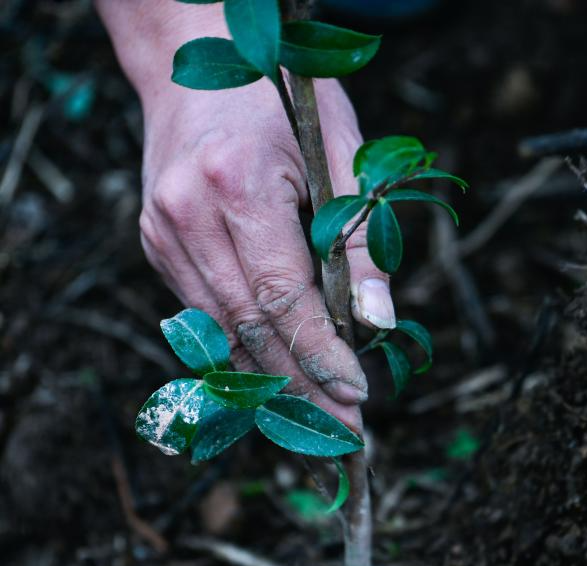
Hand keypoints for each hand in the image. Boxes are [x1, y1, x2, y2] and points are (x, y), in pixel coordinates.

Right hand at [97, 0, 393, 430]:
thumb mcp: (342, 153)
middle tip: (345, 436)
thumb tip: (380, 324)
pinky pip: (204, 315)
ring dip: (272, 383)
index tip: (359, 398)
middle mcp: (187, 213)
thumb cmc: (283, 98)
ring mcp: (161, 231)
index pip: (284, 296)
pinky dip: (244, 351)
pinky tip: (278, 382)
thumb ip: (361, 240)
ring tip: (317, 425)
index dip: (322, 356)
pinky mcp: (156, 243)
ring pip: (222, 331)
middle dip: (301, 389)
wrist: (196, 57)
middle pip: (250, 327)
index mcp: (238, 183)